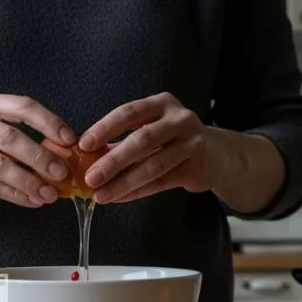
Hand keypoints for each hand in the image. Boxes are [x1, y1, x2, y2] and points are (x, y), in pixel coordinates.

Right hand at [0, 91, 76, 206]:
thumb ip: (13, 129)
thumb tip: (58, 151)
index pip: (23, 106)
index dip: (49, 122)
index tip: (69, 139)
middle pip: (11, 138)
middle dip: (41, 157)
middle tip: (63, 172)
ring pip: (0, 166)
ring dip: (29, 182)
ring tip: (49, 194)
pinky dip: (14, 194)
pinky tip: (31, 200)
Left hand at [78, 92, 222, 203]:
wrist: (217, 155)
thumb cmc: (173, 139)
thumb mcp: (151, 129)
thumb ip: (121, 140)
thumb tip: (85, 158)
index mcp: (162, 103)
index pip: (129, 112)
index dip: (105, 128)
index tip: (84, 144)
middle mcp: (180, 119)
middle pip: (142, 140)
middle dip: (113, 161)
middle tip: (90, 177)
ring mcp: (192, 143)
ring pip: (153, 165)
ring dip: (123, 182)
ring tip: (101, 194)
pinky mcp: (197, 168)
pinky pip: (162, 182)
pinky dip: (137, 191)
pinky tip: (119, 197)